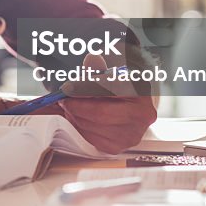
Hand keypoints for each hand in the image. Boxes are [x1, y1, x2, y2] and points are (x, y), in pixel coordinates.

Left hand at [32, 52, 157, 153]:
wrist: (130, 103)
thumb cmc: (119, 84)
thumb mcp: (111, 69)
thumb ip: (100, 65)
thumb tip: (91, 60)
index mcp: (142, 91)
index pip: (111, 89)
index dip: (85, 89)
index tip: (67, 87)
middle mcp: (142, 115)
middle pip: (101, 112)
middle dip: (76, 105)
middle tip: (63, 99)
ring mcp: (132, 133)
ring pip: (93, 126)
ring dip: (74, 116)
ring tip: (69, 106)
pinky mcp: (119, 146)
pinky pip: (91, 138)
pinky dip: (79, 127)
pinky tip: (77, 117)